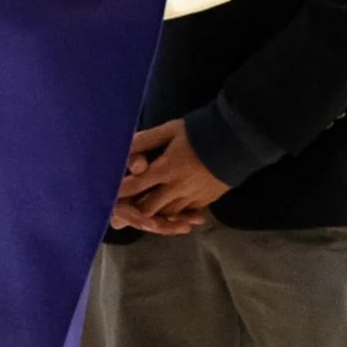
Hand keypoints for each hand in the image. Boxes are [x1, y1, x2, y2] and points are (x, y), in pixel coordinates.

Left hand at [113, 120, 229, 232]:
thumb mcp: (171, 130)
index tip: (108, 195)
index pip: (135, 186)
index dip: (119, 192)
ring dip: (154, 216)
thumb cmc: (201, 131)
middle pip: (149, 208)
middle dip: (134, 210)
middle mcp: (176, 188)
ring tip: (142, 215)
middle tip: (121, 211)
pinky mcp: (206, 200)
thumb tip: (125, 145)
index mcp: (165, 169)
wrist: (238, 141)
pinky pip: (185, 214)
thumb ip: (147, 140)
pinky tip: (169, 214)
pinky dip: (175, 216)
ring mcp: (193, 197)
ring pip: (167, 215)